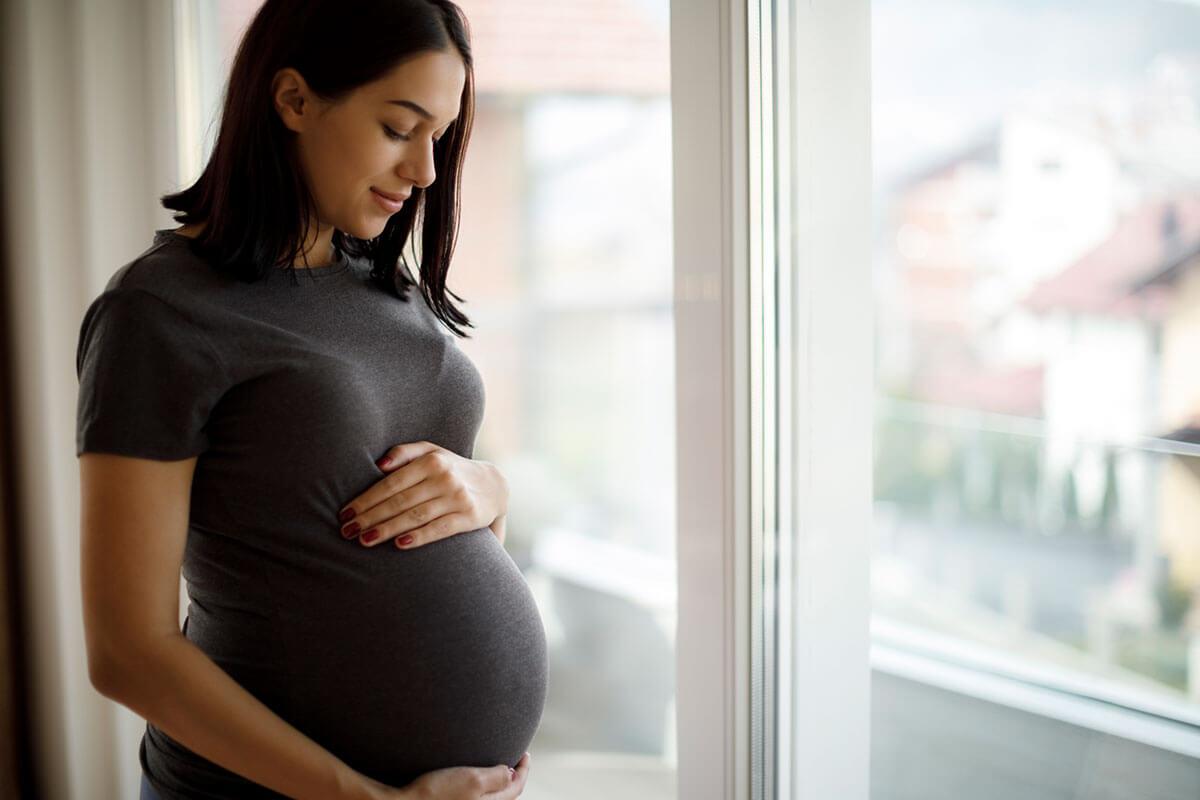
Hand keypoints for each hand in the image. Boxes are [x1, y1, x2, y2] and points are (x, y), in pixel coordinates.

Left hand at [338, 441, 508, 549]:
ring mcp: (457, 497)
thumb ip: (404, 453)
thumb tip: (379, 465)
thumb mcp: (432, 452)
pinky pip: (439, 528)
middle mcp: (444, 477)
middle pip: (399, 501)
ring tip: (363, 541)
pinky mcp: (469, 517)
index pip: (391, 483)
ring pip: (415, 516)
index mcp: (431, 460)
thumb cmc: (452, 469)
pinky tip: (399, 545)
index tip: (345, 514)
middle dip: (369, 518)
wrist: (494, 485)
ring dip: (386, 530)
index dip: (365, 499)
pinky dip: (419, 537)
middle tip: (346, 532)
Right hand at [361, 754, 531, 799]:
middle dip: (512, 776)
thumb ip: (497, 776)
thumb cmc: (436, 793)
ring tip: (495, 763)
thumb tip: (512, 772)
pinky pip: (474, 795)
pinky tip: (470, 773)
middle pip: (505, 794)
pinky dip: (479, 784)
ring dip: (496, 780)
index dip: (524, 769)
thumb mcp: (472, 780)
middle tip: (514, 757)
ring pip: (489, 795)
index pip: (516, 787)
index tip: (525, 752)